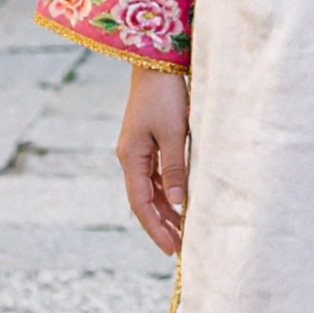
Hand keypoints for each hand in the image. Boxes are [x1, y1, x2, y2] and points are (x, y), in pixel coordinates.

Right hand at [118, 66, 190, 254]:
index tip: (171, 249)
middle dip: (161, 225)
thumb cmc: (166, 95)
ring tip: (183, 232)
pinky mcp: (148, 141)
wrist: (158, 63)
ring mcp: (138, 149)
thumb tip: (179, 202)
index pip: (141, 204)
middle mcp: (131, 157)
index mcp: (131, 157)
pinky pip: (157, 175)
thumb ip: (176, 167)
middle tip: (180, 249)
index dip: (155, 228)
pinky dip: (168, 192)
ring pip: (151, 189)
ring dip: (166, 210)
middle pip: (144, 200)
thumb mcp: (173, 132)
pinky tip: (181, 203)